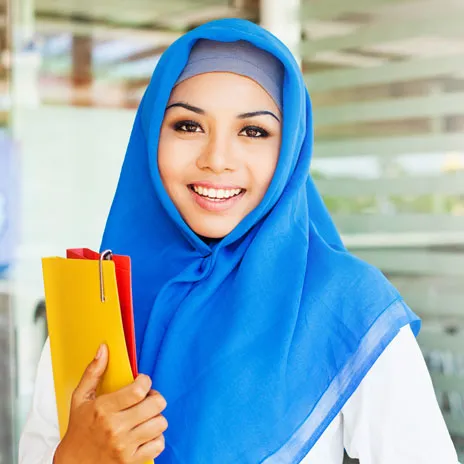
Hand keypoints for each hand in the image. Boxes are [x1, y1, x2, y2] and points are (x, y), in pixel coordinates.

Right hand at [53, 344, 167, 463]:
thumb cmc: (79, 429)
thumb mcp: (80, 398)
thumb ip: (93, 372)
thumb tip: (103, 348)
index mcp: (103, 409)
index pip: (138, 390)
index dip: (145, 382)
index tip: (142, 382)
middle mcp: (115, 428)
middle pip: (155, 404)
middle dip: (155, 398)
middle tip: (147, 399)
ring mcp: (124, 446)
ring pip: (160, 423)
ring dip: (156, 418)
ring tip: (145, 417)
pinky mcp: (131, 462)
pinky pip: (159, 444)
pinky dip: (156, 438)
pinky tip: (145, 434)